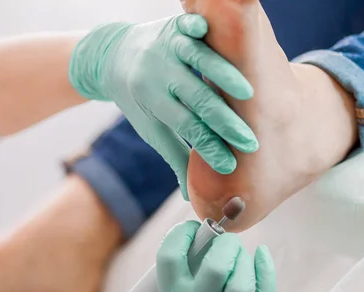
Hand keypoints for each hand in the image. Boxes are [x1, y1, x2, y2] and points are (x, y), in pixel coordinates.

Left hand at [69, 14, 258, 199]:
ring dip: (223, 75)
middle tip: (251, 142)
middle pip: (196, 99)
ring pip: (197, 60)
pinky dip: (200, 28)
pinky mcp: (174, 25)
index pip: (186, 127)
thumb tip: (191, 195)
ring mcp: (167, 46)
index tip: (232, 165)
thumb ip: (176, 156)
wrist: (112, 56)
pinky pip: (188, 24)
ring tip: (249, 95)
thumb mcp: (152, 128)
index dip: (209, 147)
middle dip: (225, 122)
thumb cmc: (139, 99)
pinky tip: (214, 33)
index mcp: (154, 101)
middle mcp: (159, 74)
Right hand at [153, 221, 276, 291]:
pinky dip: (266, 271)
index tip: (192, 229)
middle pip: (215, 265)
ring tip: (240, 258)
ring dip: (244, 260)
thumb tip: (201, 236)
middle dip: (224, 244)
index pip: (171, 255)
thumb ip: (181, 274)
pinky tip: (261, 257)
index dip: (181, 233)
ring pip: (242, 282)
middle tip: (226, 243)